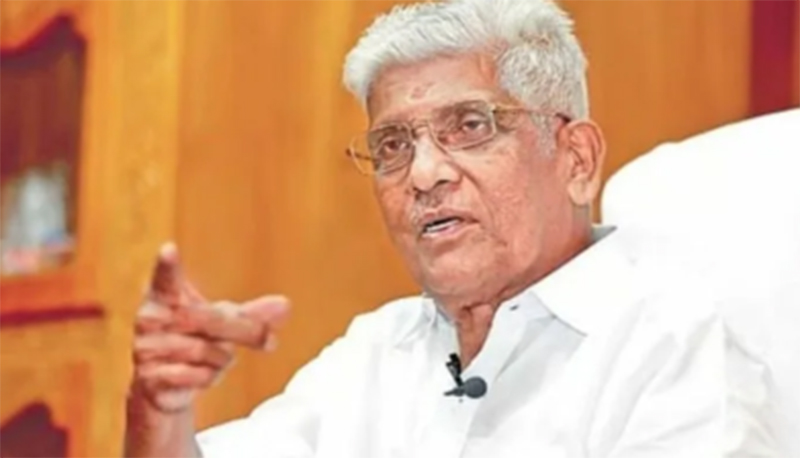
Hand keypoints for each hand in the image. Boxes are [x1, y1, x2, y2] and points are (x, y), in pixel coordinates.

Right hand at [130, 243, 289, 412]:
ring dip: (222, 360)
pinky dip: (210, 378)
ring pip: (205, 352)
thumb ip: (253, 315)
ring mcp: (146, 349)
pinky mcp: (150, 378)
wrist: (163, 385)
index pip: (166, 278)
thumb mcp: (226, 323)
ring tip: (215, 359)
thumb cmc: (196, 339)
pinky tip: (201, 376)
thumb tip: (286, 305)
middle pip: (208, 319)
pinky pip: (197, 376)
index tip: (169, 249)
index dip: (167, 265)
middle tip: (270, 341)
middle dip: (243, 331)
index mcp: (164, 296)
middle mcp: (150, 318)